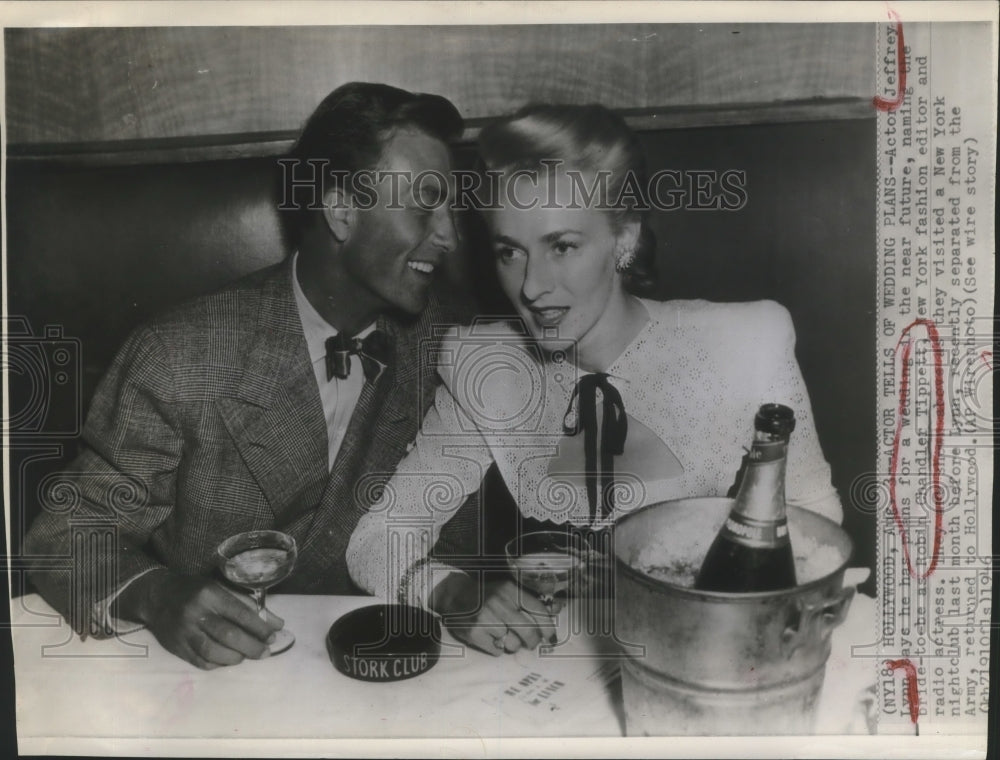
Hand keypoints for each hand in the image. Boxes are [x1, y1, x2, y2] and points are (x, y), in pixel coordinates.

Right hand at [115, 569, 284, 668]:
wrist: (156, 596)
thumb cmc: (195, 590)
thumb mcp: (221, 589)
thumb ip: (248, 605)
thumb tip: (277, 624)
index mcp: (209, 594)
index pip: (240, 613)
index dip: (259, 627)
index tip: (273, 636)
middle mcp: (196, 613)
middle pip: (228, 635)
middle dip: (251, 646)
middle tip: (265, 652)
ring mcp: (184, 632)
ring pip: (213, 651)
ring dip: (235, 657)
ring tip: (247, 656)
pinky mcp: (176, 647)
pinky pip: (200, 662)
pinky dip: (218, 664)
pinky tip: (228, 660)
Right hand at [430, 574, 554, 655]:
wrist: (454, 595)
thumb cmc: (486, 595)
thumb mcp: (508, 591)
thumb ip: (531, 600)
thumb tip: (557, 608)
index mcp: (509, 590)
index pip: (537, 610)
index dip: (548, 626)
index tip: (551, 637)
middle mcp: (498, 603)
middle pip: (528, 632)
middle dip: (533, 641)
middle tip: (531, 643)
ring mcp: (485, 619)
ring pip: (513, 644)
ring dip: (512, 645)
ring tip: (504, 636)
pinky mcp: (474, 634)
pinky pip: (497, 651)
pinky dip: (497, 648)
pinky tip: (491, 639)